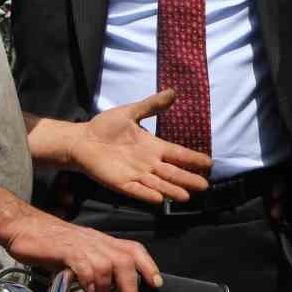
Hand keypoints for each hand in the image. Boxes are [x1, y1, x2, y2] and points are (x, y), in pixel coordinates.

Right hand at [0, 212, 161, 291]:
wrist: (23, 226)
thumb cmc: (50, 242)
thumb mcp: (79, 252)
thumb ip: (93, 268)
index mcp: (102, 241)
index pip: (134, 249)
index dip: (148, 266)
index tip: (156, 284)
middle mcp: (96, 241)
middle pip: (125, 260)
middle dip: (131, 286)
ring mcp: (81, 245)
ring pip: (106, 266)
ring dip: (106, 290)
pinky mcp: (64, 250)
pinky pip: (83, 265)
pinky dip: (88, 279)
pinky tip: (85, 290)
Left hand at [69, 90, 212, 202]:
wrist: (82, 139)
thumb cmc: (106, 127)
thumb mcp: (131, 112)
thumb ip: (152, 105)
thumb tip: (173, 92)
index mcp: (153, 146)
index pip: (178, 154)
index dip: (193, 158)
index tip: (209, 163)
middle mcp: (148, 163)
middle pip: (173, 172)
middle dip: (188, 179)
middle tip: (205, 186)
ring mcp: (135, 174)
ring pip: (158, 184)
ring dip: (171, 190)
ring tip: (186, 196)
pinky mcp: (121, 183)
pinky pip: (136, 190)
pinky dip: (147, 194)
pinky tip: (159, 199)